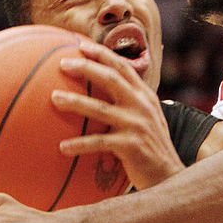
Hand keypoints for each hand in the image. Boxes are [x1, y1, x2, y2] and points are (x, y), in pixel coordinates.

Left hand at [52, 45, 183, 188]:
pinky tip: (62, 147)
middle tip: (61, 63)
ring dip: (74, 102)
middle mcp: (142, 106)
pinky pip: (99, 142)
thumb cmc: (151, 151)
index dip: (102, 53)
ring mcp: (137, 125)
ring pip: (100, 108)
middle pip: (111, 78)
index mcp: (145, 97)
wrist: (169, 177)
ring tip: (53, 98)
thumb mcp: (146, 122)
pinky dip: (79, 144)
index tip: (80, 44)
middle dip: (86, 67)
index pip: (123, 67)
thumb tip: (101, 99)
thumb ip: (130, 107)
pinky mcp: (131, 146)